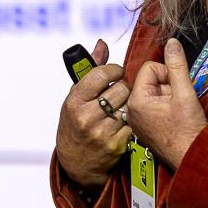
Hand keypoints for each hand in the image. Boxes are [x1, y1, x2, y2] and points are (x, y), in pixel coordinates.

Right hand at [55, 39, 133, 188]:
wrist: (76, 163)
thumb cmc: (75, 124)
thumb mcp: (75, 97)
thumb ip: (91, 70)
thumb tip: (102, 44)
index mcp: (74, 101)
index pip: (101, 74)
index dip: (114, 69)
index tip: (117, 71)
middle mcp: (86, 116)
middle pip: (121, 89)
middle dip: (123, 88)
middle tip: (118, 94)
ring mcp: (101, 132)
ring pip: (129, 106)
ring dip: (128, 105)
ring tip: (119, 108)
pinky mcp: (115, 145)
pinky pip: (133, 124)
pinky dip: (130, 122)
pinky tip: (122, 124)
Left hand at [124, 38, 206, 169]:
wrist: (193, 158)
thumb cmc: (188, 132)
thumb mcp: (185, 93)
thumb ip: (177, 65)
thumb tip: (172, 43)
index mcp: (137, 101)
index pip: (150, 68)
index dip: (168, 74)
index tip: (177, 90)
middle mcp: (132, 110)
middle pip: (150, 79)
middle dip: (168, 86)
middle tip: (178, 104)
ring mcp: (137, 120)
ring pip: (153, 91)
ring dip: (168, 96)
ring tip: (177, 112)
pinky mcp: (144, 126)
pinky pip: (153, 105)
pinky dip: (166, 106)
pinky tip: (173, 118)